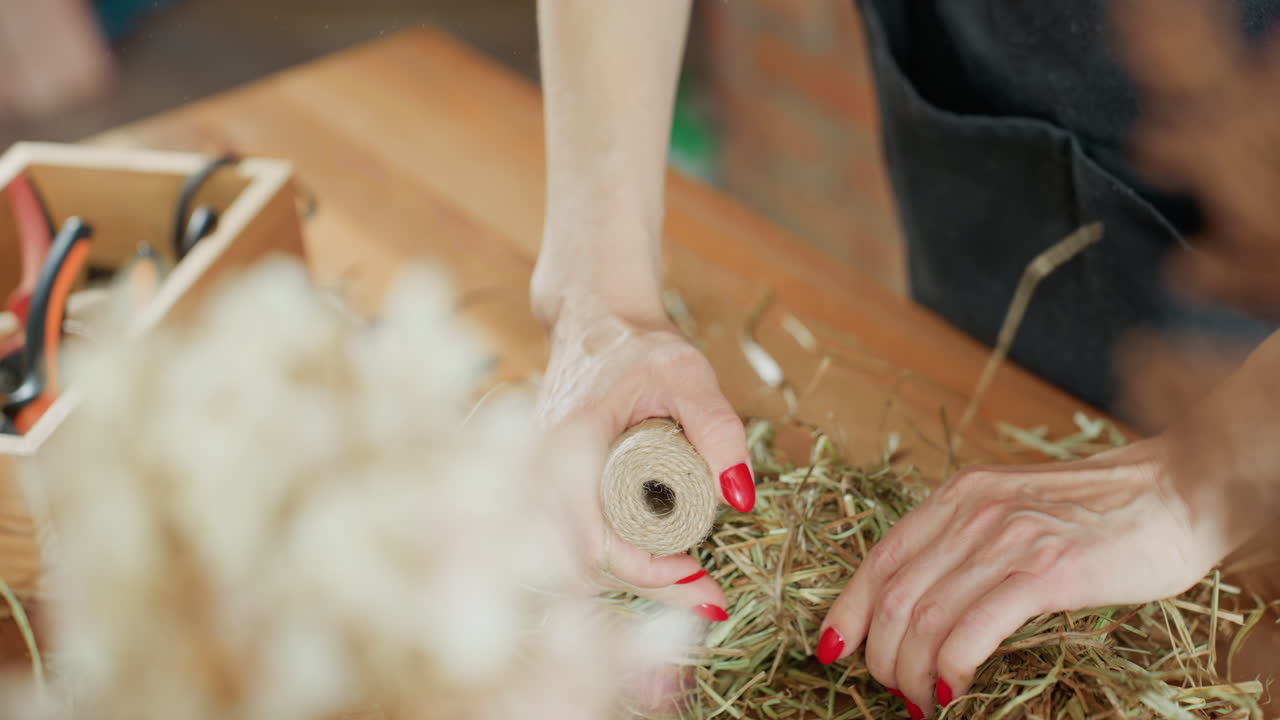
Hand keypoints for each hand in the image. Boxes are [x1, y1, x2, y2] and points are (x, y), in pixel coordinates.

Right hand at [537, 291, 753, 619]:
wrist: (594, 317)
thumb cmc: (639, 344)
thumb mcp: (689, 375)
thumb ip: (718, 428)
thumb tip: (740, 496)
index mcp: (570, 446)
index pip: (594, 543)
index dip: (647, 575)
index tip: (700, 580)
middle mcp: (540, 472)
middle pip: (580, 566)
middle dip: (643, 588)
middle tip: (704, 593)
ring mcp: (535, 482)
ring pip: (570, 562)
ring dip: (627, 580)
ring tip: (686, 578)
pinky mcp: (544, 488)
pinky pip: (568, 544)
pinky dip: (609, 564)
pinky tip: (653, 563)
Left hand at [816, 438, 1224, 717]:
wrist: (1179, 491)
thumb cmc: (1100, 508)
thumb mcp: (1014, 506)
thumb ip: (968, 537)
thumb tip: (922, 596)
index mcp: (958, 494)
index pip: (880, 556)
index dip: (848, 608)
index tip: (834, 646)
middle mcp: (972, 511)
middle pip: (893, 595)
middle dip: (880, 654)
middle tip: (892, 689)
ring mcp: (1007, 539)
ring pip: (923, 616)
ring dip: (910, 671)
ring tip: (918, 700)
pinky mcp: (1045, 571)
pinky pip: (973, 628)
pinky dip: (950, 666)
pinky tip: (952, 689)